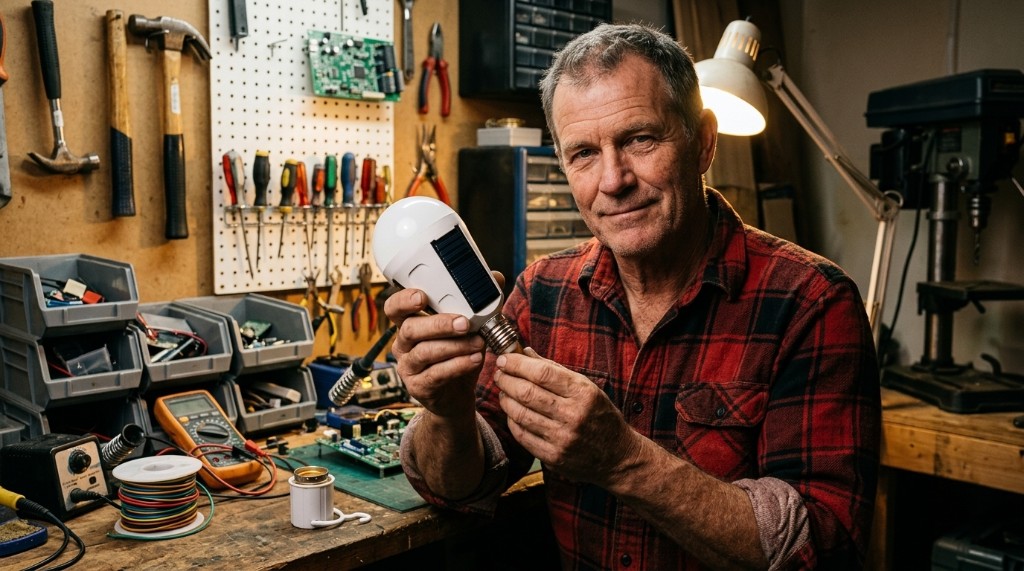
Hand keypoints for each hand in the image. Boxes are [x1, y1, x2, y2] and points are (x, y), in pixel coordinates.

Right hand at [383, 287, 485, 417]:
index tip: (421, 296)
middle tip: (465, 322)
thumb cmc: (458, 355)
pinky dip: (457, 365)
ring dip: (454, 346)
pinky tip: (475, 360)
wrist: (457, 396)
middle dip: (438, 324)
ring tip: (478, 342)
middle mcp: (403, 344)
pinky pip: (435, 374)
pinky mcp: (418, 387)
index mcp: (410, 323)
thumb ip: (478, 304)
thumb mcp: (469, 328)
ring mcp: (408, 367)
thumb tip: (495, 277)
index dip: (403, 300)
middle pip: (410, 329)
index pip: (394, 307)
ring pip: (424, 352)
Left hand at [494, 348, 640, 484]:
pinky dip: (512, 420)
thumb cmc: (600, 416)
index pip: (542, 373)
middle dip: (506, 379)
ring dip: (506, 399)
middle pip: (527, 392)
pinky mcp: (553, 457)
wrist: (618, 457)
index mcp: (583, 393)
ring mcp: (562, 438)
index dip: (518, 364)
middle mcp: (573, 415)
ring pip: (520, 414)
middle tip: (499, 373)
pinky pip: (522, 435)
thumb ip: (555, 369)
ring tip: (503, 391)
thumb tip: (525, 352)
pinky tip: (512, 412)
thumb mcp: (586, 387)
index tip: (505, 358)